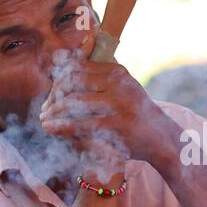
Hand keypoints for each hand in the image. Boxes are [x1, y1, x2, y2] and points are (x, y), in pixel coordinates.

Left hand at [38, 33, 172, 181]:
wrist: (161, 139)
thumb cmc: (135, 115)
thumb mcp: (121, 90)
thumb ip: (97, 78)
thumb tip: (63, 67)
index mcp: (117, 71)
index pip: (77, 68)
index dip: (58, 82)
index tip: (50, 96)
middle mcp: (119, 83)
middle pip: (72, 83)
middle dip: (53, 98)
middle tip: (44, 111)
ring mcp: (120, 103)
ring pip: (74, 102)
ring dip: (53, 113)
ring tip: (44, 121)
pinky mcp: (119, 124)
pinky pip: (81, 123)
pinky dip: (61, 126)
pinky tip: (51, 129)